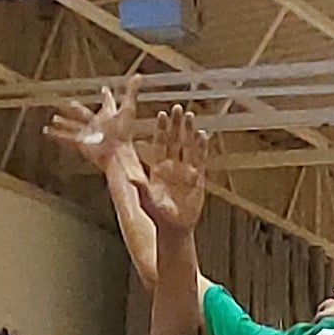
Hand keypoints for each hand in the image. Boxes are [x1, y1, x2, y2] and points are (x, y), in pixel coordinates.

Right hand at [53, 78, 149, 171]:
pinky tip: (46, 131)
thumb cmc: (123, 133)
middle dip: (77, 109)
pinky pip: (65, 137)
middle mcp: (98, 124)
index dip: (107, 95)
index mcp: (109, 115)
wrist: (117, 154)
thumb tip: (139, 75)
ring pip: (73, 126)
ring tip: (54, 118)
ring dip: (64, 122)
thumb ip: (132, 92)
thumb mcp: (128, 109)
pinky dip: (56, 134)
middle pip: (85, 114)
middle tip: (70, 104)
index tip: (105, 89)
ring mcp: (88, 133)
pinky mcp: (80, 142)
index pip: (108, 102)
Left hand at [137, 114, 208, 236]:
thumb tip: (129, 177)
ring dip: (189, 132)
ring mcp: (185, 170)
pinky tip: (204, 135)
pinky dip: (202, 147)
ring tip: (191, 116)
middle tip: (178, 108)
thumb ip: (140, 186)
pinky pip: (201, 159)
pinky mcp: (198, 178)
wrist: (174, 226)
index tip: (162, 115)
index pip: (160, 144)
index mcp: (158, 168)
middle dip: (176, 124)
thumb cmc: (158, 214)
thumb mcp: (147, 199)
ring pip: (188, 146)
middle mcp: (172, 166)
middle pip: (175, 140)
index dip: (161, 130)